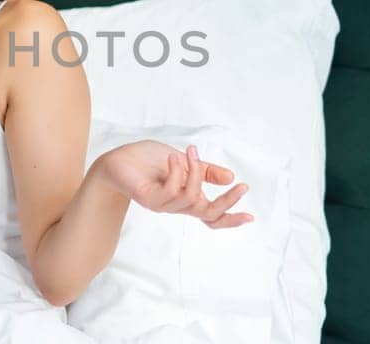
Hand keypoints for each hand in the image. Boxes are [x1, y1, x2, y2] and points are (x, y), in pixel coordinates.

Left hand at [96, 139, 253, 228]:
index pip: (211, 216)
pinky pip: (171, 191)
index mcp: (186, 198)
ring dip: (195, 172)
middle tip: (242, 186)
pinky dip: (177, 172)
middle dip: (227, 202)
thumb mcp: (184, 162)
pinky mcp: (149, 199)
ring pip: (191, 198)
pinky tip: (175, 157)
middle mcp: (176, 205)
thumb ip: (205, 170)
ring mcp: (163, 204)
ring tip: (188, 152)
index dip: (230, 218)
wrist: (117, 159)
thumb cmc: (147, 161)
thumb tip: (230, 176)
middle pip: (208, 214)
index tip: (251, 217)